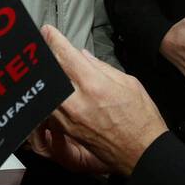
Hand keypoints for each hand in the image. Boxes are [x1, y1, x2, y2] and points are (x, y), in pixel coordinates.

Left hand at [42, 25, 168, 175]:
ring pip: (46, 90)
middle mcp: (77, 101)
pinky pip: (49, 107)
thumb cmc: (140, 119)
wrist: (141, 152)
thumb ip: (101, 67)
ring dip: (45, 77)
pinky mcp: (65, 130)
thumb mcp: (128, 83)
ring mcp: (68, 118)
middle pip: (49, 71)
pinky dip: (49, 95)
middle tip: (43, 47)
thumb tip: (82, 55)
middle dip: (45, 56)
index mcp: (94, 85)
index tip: (47, 32)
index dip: (53, 39)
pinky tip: (53, 90)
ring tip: (48, 68)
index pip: (65, 55)